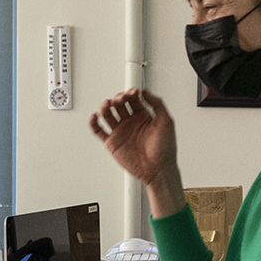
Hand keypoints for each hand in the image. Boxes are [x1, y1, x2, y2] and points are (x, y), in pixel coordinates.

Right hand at [88, 89, 184, 209]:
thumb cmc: (165, 149)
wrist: (158, 169)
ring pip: (108, 114)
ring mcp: (121, 132)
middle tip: (120, 99)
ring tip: (107, 104)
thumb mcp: (166, 121)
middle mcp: (131, 123)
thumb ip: (157, 104)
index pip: (133, 99)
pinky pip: (98, 131)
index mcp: (143, 116)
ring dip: (105, 107)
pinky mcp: (112, 143)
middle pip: (119, 104)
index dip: (131, 93)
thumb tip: (145, 92)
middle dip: (118, 98)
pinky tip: (95, 116)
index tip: (132, 92)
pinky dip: (94, 123)